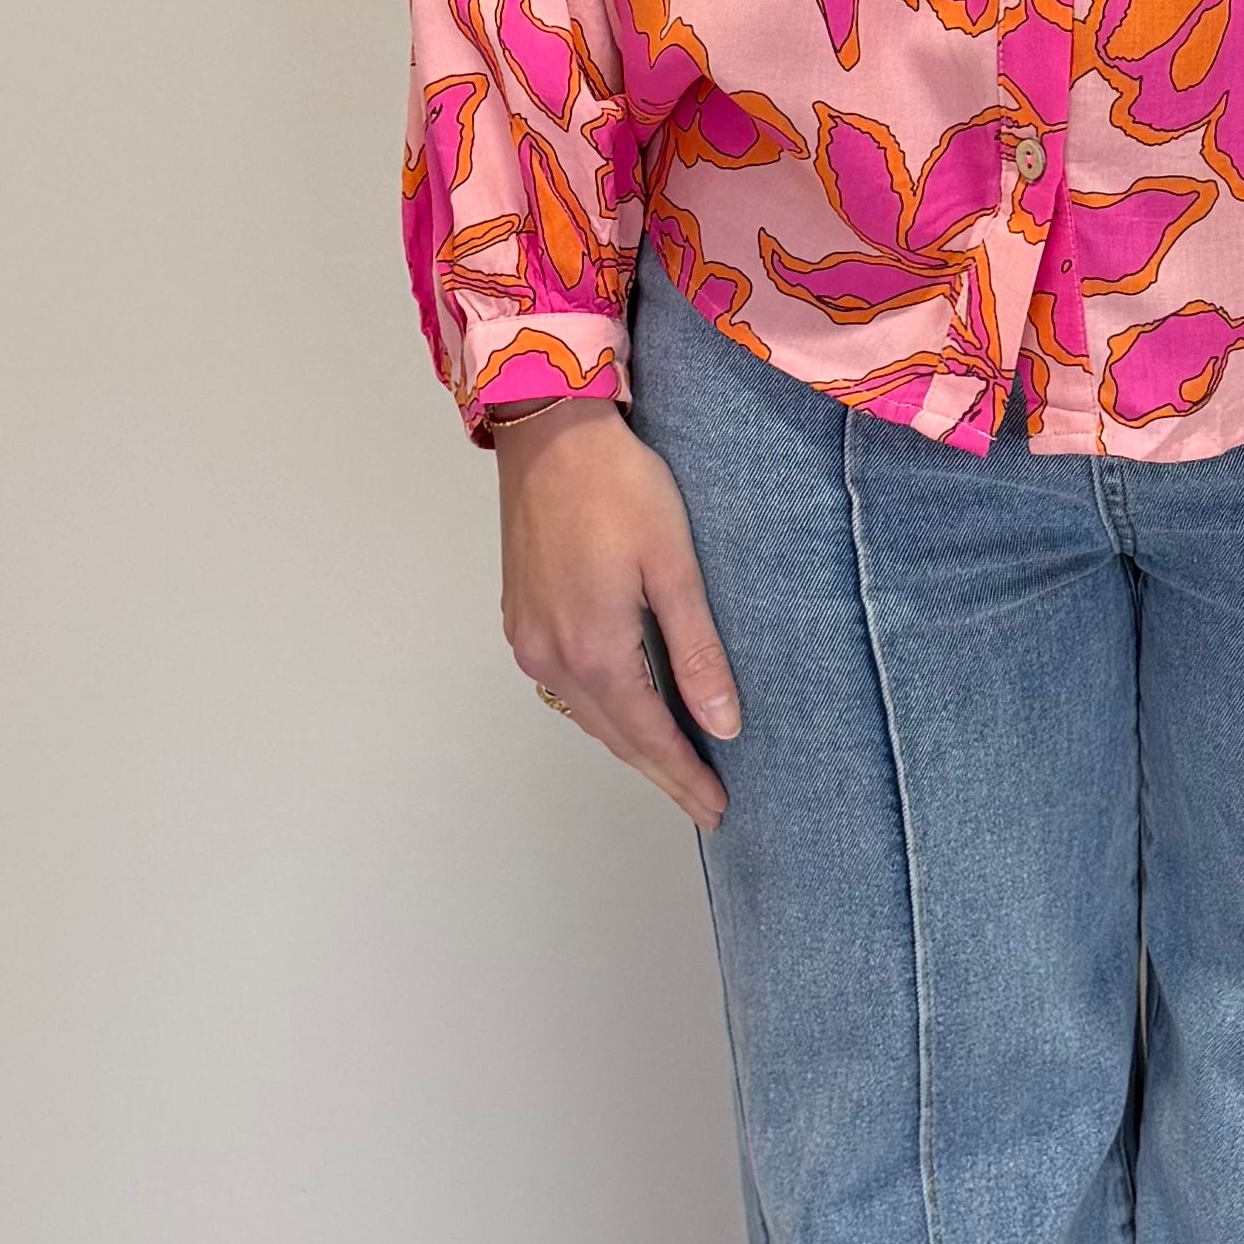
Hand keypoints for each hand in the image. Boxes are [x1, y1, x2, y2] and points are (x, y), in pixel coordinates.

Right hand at [493, 388, 741, 830]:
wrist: (548, 433)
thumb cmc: (620, 487)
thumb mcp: (674, 566)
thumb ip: (697, 651)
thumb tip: (723, 724)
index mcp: (595, 650)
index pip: (649, 735)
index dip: (685, 776)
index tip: (717, 810)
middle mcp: (552, 656)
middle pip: (614, 735)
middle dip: (661, 772)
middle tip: (704, 804)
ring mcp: (528, 639)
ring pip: (586, 714)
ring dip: (629, 743)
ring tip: (672, 766)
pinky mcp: (519, 617)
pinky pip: (565, 686)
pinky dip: (600, 710)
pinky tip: (625, 710)